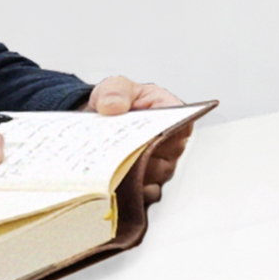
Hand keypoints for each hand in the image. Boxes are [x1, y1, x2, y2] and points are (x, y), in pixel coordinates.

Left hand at [86, 79, 192, 204]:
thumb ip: (115, 91)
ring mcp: (163, 164)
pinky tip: (120, 188)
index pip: (181, 128)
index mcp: (172, 114)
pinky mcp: (150, 180)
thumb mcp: (114, 87)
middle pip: (167, 157)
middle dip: (143, 157)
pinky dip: (135, 192)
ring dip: (136, 174)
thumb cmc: (115, 102)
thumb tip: (112, 105)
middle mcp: (173, 142)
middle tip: (120, 155)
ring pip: (157, 176)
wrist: (97, 120)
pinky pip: (149, 192)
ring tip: (113, 169)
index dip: (165, 135)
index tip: (146, 137)